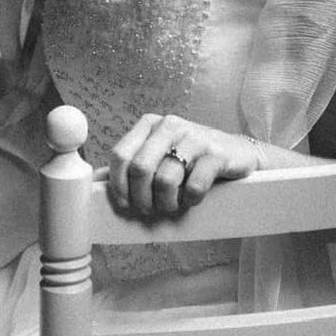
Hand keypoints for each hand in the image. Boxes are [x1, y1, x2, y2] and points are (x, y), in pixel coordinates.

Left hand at [107, 114, 259, 217]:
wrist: (239, 154)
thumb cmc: (192, 159)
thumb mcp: (159, 154)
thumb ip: (132, 165)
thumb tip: (95, 183)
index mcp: (150, 124)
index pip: (120, 154)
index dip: (118, 186)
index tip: (125, 204)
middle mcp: (170, 125)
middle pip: (140, 169)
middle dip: (141, 198)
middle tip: (150, 210)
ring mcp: (195, 137)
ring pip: (165, 180)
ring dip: (166, 203)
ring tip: (173, 206)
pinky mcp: (217, 153)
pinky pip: (193, 186)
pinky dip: (190, 201)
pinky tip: (193, 199)